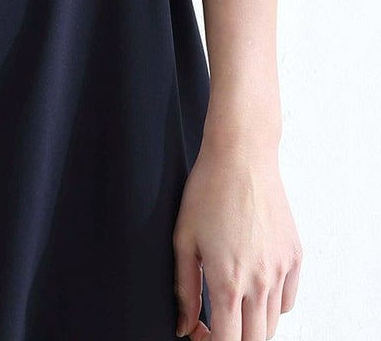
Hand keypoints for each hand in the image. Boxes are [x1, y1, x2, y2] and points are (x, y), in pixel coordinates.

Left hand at [172, 136, 303, 339]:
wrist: (242, 157)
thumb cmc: (207, 192)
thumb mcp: (183, 239)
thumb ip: (184, 289)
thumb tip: (185, 327)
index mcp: (228, 281)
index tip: (199, 333)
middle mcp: (260, 282)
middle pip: (255, 340)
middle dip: (232, 339)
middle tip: (213, 323)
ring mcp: (281, 270)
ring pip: (272, 323)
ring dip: (252, 324)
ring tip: (231, 302)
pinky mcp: (295, 258)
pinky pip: (287, 300)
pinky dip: (272, 305)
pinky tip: (253, 287)